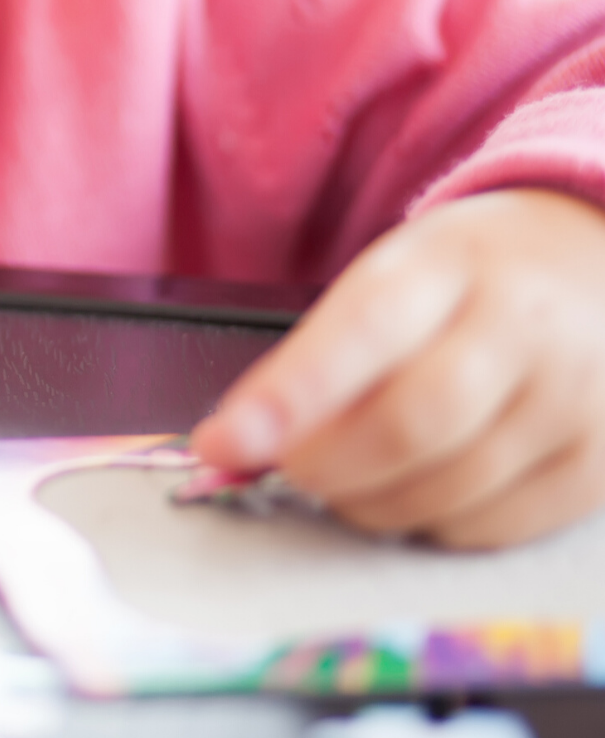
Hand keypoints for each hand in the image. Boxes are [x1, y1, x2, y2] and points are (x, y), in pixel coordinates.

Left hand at [192, 188, 604, 548]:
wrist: (594, 265)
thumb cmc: (466, 280)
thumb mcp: (389, 278)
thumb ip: (314, 356)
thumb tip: (235, 443)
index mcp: (450, 264)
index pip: (364, 329)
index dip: (288, 397)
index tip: (223, 441)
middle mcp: (522, 327)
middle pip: (410, 425)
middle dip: (323, 465)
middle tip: (285, 467)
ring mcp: (572, 398)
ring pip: (449, 488)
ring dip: (369, 503)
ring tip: (343, 479)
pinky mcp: (597, 462)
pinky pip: (495, 526)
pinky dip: (431, 525)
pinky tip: (412, 495)